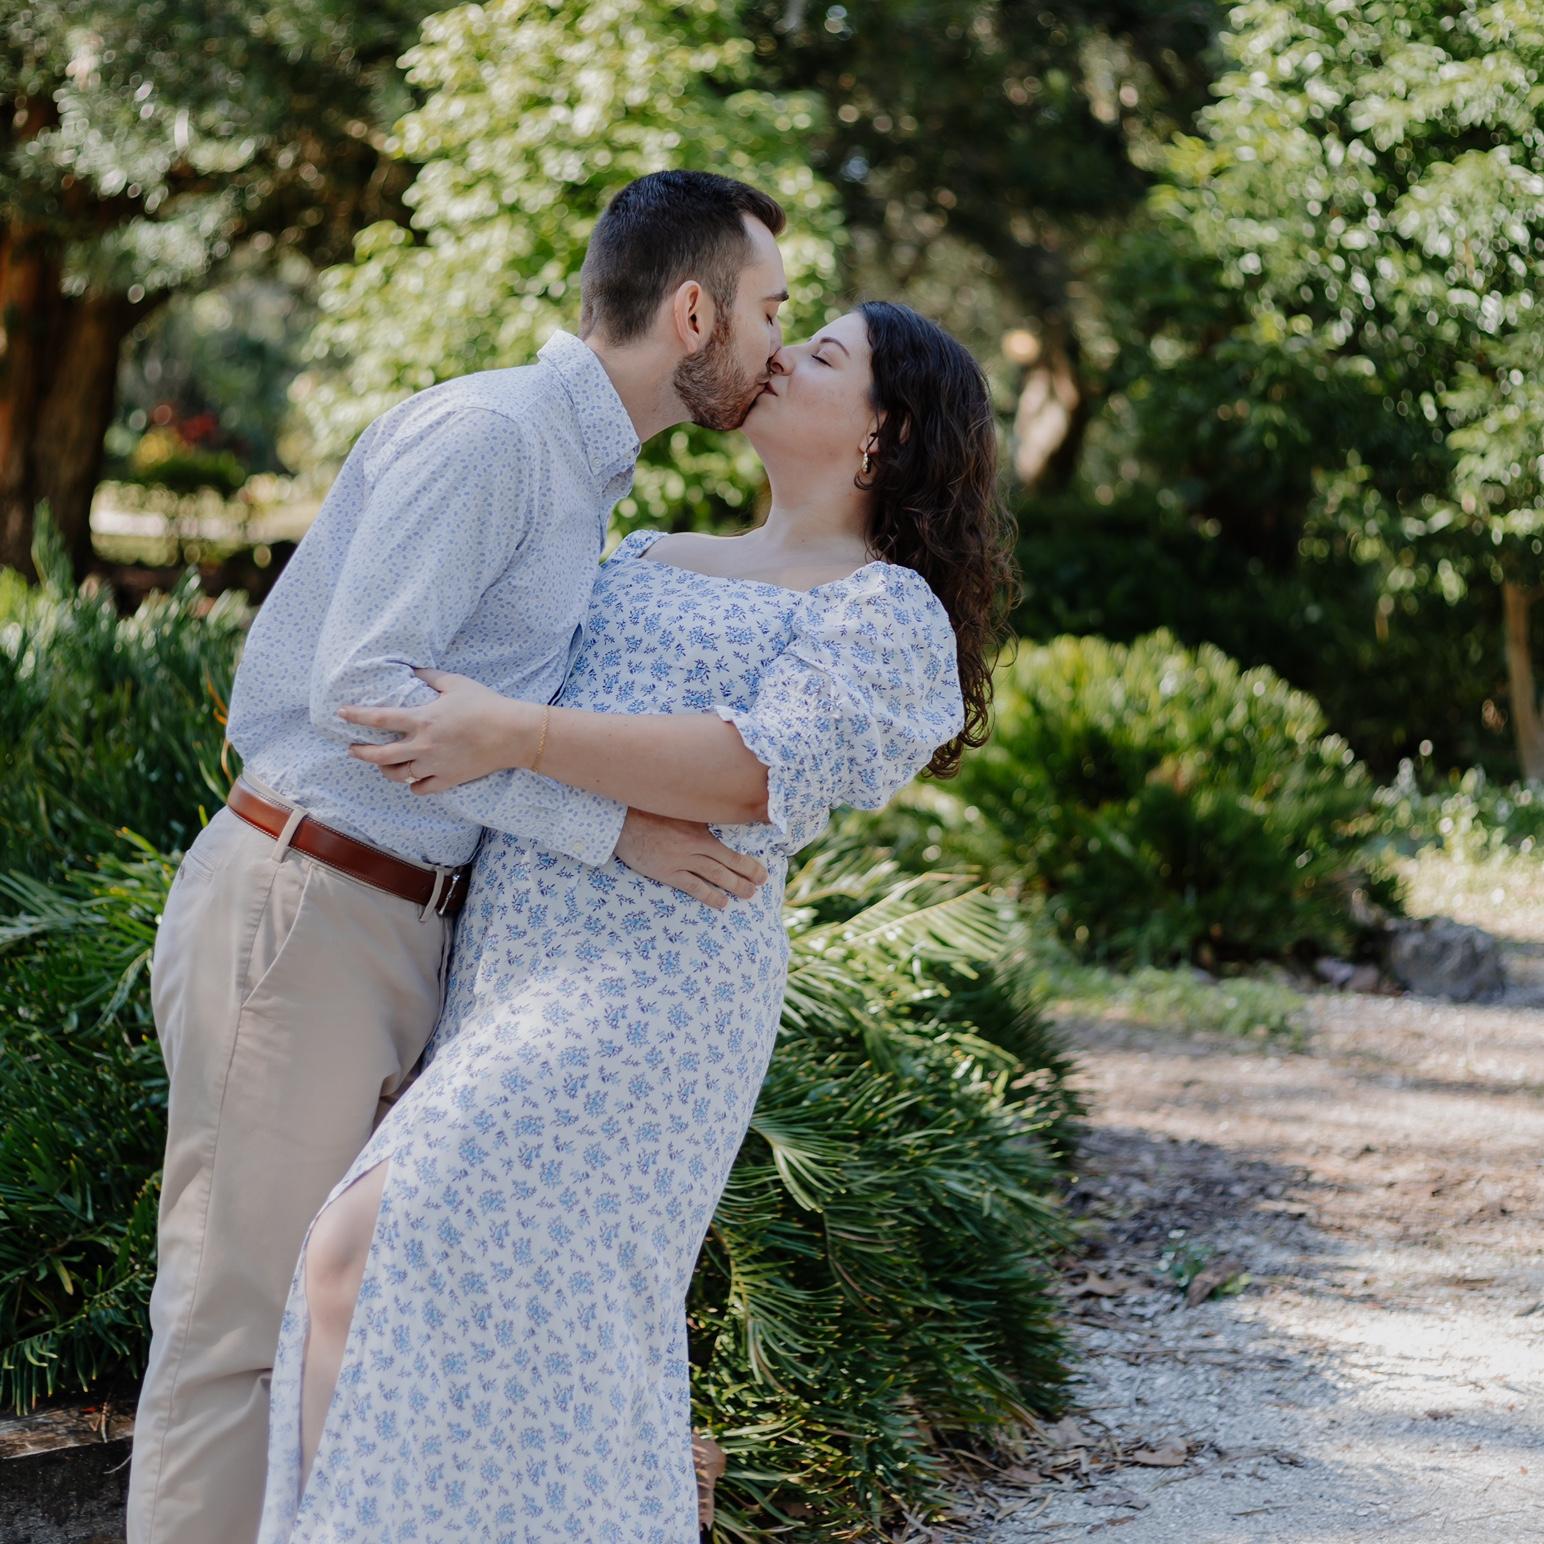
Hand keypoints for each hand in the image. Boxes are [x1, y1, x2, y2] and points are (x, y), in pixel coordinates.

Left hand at [339, 668, 537, 792]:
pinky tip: (413, 779)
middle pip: (379, 756)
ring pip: (398, 776)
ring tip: (384, 766)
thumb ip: (429, 677)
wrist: (512, 734)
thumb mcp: (455, 683)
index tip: (341, 714)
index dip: (356, 716)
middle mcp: (422, 746)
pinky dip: (414, 785)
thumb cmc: (485, 704)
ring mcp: (434, 765)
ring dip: (386, 771)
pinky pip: (421, 789)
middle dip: (361, 753)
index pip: (379, 719)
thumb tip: (412, 671)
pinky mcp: (448, 779)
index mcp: (422, 720)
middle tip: (352, 750)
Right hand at [613, 810, 768, 909]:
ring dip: (734, 886)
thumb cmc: (650, 812)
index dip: (748, 862)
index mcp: (700, 830)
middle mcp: (695, 846)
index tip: (762, 870)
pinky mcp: (668, 872)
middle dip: (747, 875)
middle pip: (728, 864)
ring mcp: (682, 860)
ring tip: (748, 894)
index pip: (731, 849)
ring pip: (715, 875)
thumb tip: (720, 817)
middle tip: (760, 884)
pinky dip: (709, 895)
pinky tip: (721, 903)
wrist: (622, 822)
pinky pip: (693, 886)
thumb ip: (699, 819)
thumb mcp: (680, 810)